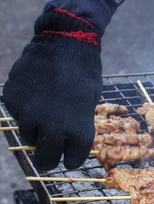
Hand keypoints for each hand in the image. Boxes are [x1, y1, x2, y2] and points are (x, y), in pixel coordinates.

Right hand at [3, 6, 102, 170]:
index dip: (72, 159)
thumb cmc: (84, 74)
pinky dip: (24, 109)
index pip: (72, 161)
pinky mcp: (12, 99)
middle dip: (49, 158)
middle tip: (51, 153)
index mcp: (77, 129)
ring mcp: (28, 112)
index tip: (70, 157)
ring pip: (28, 136)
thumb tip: (66, 142)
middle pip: (45, 159)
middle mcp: (51, 126)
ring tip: (46, 110)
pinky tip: (35, 93)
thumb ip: (78, 126)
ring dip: (36, 130)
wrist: (66, 42)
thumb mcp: (90, 103)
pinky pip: (17, 114)